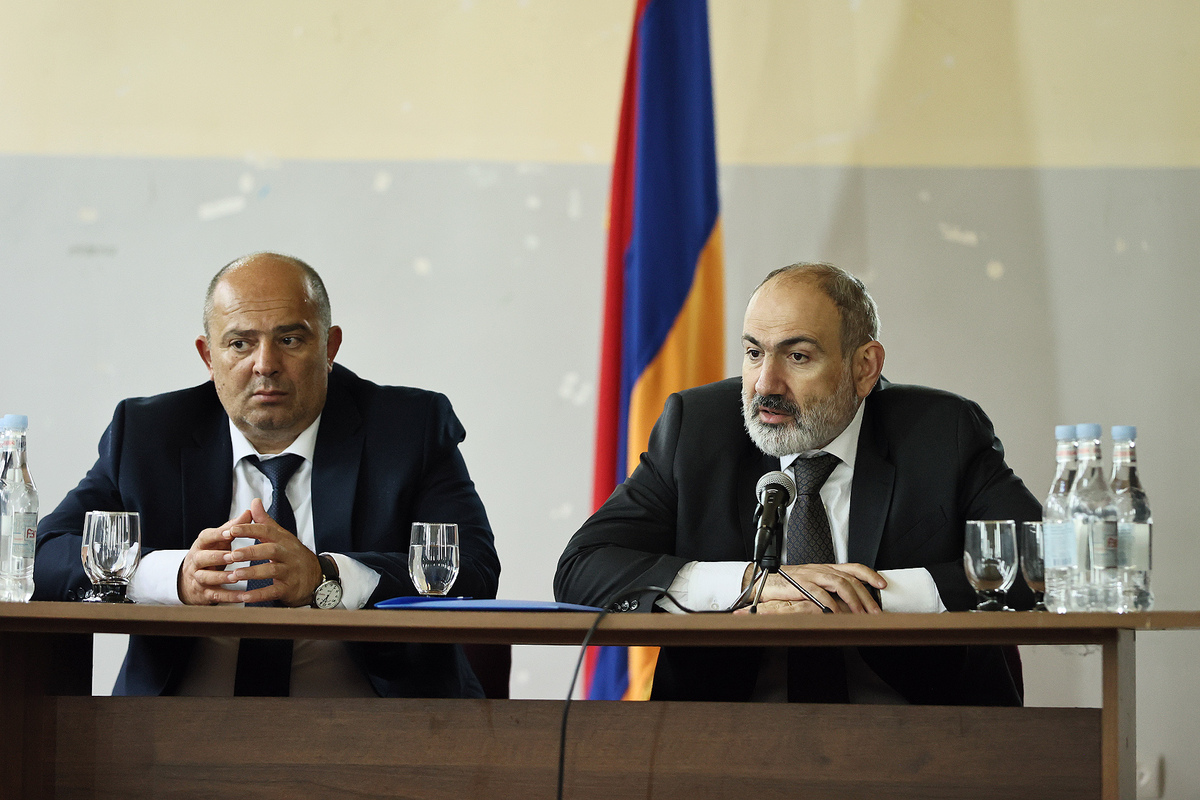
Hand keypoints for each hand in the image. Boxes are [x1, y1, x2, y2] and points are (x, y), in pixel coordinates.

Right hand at [177, 509, 251, 604]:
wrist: (190, 580)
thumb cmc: (211, 554)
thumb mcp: (219, 540)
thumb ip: (233, 527)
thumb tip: (250, 511)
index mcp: (201, 544)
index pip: (206, 537)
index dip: (217, 534)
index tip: (231, 532)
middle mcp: (196, 561)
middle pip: (202, 558)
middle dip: (217, 556)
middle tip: (233, 556)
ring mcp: (198, 578)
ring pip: (206, 578)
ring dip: (221, 577)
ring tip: (236, 576)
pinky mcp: (204, 594)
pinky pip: (216, 596)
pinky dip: (229, 597)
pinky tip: (243, 596)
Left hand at [222, 498, 321, 606]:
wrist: (316, 577)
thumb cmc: (292, 555)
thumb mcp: (281, 536)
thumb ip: (265, 521)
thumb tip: (254, 501)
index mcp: (283, 540)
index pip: (267, 531)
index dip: (249, 529)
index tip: (231, 530)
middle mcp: (289, 554)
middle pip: (271, 550)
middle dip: (251, 552)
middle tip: (232, 555)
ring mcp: (291, 572)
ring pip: (273, 571)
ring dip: (252, 573)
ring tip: (234, 575)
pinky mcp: (290, 588)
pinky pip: (274, 591)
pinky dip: (259, 595)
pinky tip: (244, 596)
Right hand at [734, 562, 886, 614]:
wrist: (763, 582)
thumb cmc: (787, 585)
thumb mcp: (811, 584)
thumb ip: (828, 589)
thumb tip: (849, 601)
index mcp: (825, 568)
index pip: (853, 567)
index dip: (870, 574)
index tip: (883, 584)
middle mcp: (821, 569)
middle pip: (850, 578)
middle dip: (866, 596)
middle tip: (875, 611)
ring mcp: (811, 575)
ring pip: (839, 583)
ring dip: (853, 600)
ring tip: (860, 614)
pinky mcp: (800, 585)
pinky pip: (820, 594)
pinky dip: (831, 605)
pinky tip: (837, 614)